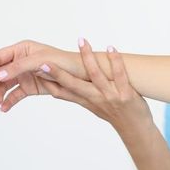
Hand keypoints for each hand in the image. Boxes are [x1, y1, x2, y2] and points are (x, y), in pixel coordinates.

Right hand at [0, 39, 82, 111]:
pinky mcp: (30, 87)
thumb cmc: (62, 62)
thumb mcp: (39, 61)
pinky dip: (8, 101)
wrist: (79, 75)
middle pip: (0, 72)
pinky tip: (4, 108)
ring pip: (6, 84)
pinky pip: (15, 94)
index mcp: (22, 49)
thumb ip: (18, 67)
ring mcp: (25, 75)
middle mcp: (21, 61)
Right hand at [35, 40, 152, 129]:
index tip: (33, 69)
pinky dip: (115, 61)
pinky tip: (111, 48)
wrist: (135, 129)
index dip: (47, 81)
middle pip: (73, 84)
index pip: (61, 92)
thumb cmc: (113, 114)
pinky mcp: (125, 94)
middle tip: (43, 62)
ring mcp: (110, 96)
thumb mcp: (91, 106)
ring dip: (87, 57)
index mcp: (85, 101)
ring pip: (95, 75)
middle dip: (58, 73)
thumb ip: (76, 95)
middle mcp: (94, 98)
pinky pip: (119, 75)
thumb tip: (57, 88)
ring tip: (81, 41)